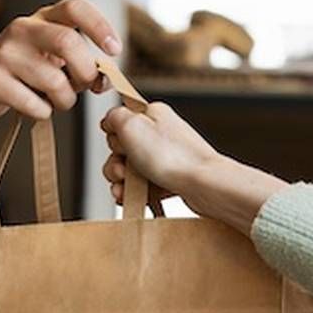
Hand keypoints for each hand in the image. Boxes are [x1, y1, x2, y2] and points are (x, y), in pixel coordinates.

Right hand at [0, 0, 121, 124]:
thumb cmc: (17, 75)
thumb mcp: (48, 61)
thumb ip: (78, 64)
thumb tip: (105, 79)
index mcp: (41, 19)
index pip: (75, 7)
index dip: (100, 26)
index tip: (114, 50)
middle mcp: (23, 29)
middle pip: (68, 42)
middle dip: (86, 71)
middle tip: (85, 87)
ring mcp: (4, 52)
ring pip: (54, 80)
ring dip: (65, 100)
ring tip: (56, 102)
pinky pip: (34, 103)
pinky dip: (42, 112)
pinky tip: (33, 107)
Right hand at [99, 101, 220, 205]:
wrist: (204, 186)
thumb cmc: (174, 157)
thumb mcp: (132, 125)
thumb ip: (114, 116)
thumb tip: (108, 119)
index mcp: (152, 114)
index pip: (119, 120)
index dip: (113, 136)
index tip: (120, 145)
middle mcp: (160, 134)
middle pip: (122, 148)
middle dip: (116, 163)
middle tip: (125, 170)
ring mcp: (165, 157)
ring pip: (130, 170)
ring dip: (122, 181)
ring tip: (126, 189)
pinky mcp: (170, 178)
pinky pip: (144, 185)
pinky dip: (136, 192)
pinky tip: (134, 198)